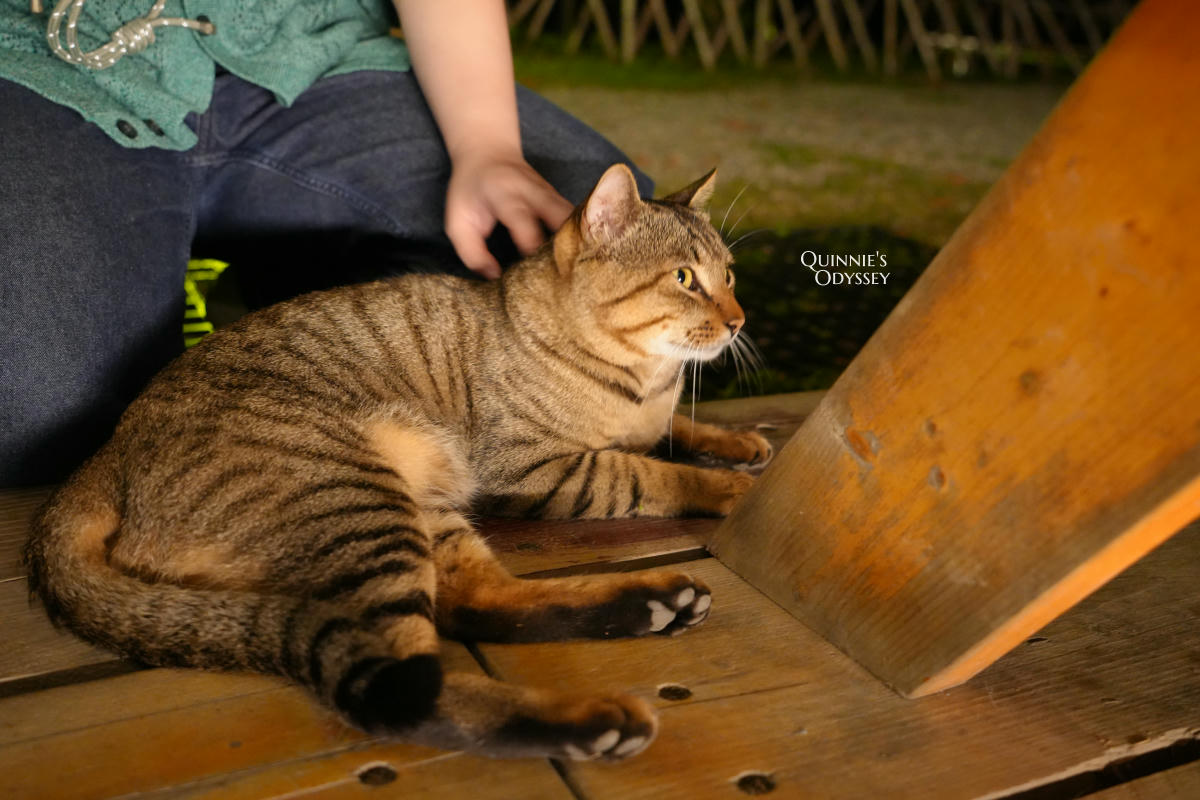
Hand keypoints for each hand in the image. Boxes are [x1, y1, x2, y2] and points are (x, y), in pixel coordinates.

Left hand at [444, 155, 572, 278]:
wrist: (488, 151)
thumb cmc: (470, 191)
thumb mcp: (458, 222)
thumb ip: (472, 252)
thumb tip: (495, 277)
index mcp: (505, 195)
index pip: (526, 225)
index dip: (532, 252)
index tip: (532, 275)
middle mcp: (533, 191)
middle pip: (562, 218)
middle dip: (566, 248)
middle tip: (564, 276)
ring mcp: (550, 193)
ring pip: (576, 218)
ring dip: (578, 243)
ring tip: (576, 270)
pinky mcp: (560, 197)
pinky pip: (577, 217)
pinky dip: (580, 236)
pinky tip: (578, 256)